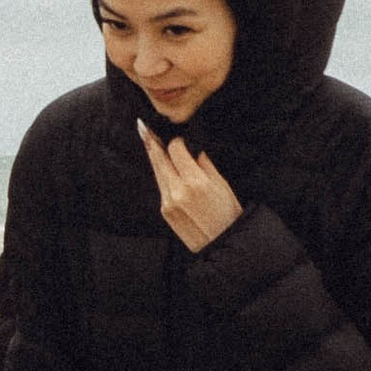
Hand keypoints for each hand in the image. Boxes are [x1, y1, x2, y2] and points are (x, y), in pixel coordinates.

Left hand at [137, 119, 243, 251]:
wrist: (222, 244)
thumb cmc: (228, 214)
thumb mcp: (222, 185)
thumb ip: (204, 165)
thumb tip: (192, 150)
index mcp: (195, 181)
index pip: (176, 150)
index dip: (176, 141)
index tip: (179, 138)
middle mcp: (177, 191)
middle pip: (159, 159)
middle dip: (151, 141)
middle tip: (142, 126)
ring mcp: (168, 202)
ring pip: (157, 172)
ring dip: (154, 157)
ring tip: (147, 140)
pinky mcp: (164, 211)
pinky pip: (161, 187)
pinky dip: (162, 175)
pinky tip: (162, 166)